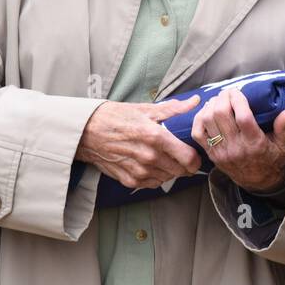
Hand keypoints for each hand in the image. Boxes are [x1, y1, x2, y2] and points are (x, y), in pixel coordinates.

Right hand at [76, 96, 201, 190]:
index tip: (195, 155)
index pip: (188, 158)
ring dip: (170, 170)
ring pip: (168, 178)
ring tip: (164, 158)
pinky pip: (153, 184)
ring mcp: (139, 171)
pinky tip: (151, 165)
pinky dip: (156, 176)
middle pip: (180, 170)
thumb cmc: (116, 117)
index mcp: (156, 137)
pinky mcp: (130, 180)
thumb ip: (173, 109)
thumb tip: (195, 101)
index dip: (196, 159)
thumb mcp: (145, 109)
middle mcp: (149, 157)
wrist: (87, 131)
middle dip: (184, 164)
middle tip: (180, 156)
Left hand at [190, 89, 284, 193]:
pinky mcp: (211, 154)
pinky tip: (207, 112)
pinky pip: (197, 133)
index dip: (237, 99)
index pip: (243, 116)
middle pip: (221, 114)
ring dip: (211, 105)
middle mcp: (236, 147)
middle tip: (228, 93)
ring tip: (218, 100)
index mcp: (255, 143)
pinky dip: (199, 119)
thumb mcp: (283, 144)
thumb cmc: (271, 159)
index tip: (238, 91)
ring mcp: (221, 151)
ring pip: (207, 121)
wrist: (258, 182)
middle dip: (223, 97)